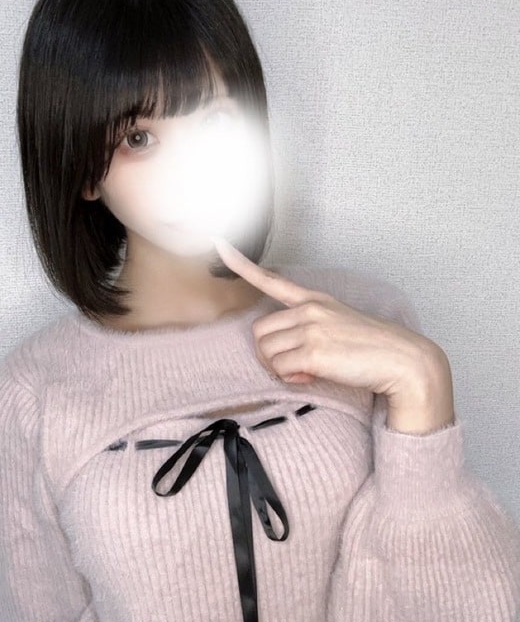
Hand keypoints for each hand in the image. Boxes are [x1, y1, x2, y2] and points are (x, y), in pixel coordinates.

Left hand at [210, 236, 440, 398]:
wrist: (402, 360)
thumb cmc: (373, 348)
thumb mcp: (339, 326)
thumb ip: (309, 330)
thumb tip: (287, 356)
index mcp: (314, 299)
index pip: (271, 279)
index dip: (240, 263)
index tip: (219, 243)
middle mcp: (309, 309)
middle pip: (259, 333)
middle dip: (271, 354)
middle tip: (297, 365)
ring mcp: (311, 328)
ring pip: (266, 352)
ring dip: (282, 368)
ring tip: (310, 370)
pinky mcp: (314, 351)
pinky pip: (281, 369)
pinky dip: (293, 379)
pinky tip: (314, 376)